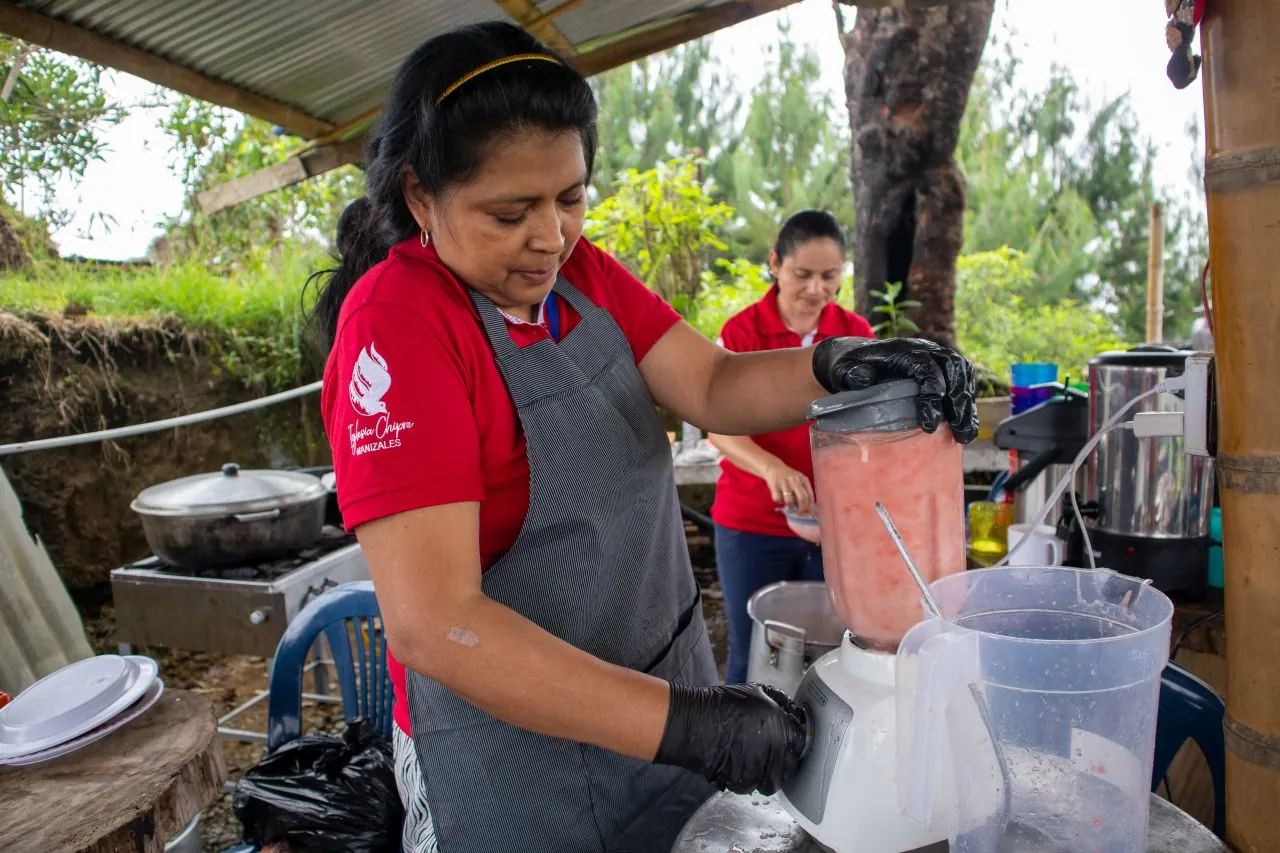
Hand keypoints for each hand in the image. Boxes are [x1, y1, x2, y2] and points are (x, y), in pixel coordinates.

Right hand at [653, 683, 809, 794]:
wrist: (693, 724)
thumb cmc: (722, 706)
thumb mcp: (758, 691)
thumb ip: (781, 702)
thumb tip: (792, 711)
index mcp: (782, 731)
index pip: (802, 744)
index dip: (795, 740)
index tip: (789, 739)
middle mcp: (774, 754)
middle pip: (790, 768)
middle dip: (784, 760)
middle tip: (772, 750)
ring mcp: (757, 772)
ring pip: (772, 782)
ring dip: (766, 773)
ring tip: (754, 758)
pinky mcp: (740, 783)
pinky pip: (752, 786)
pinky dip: (748, 778)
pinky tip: (739, 763)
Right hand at [761, 461, 813, 513]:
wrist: (773, 467)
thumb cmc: (788, 477)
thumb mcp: (799, 480)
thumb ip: (804, 491)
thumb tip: (807, 509)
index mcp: (803, 479)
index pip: (810, 495)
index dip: (810, 507)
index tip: (808, 514)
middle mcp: (795, 480)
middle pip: (802, 498)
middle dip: (801, 509)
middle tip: (799, 514)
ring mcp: (784, 482)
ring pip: (789, 501)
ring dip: (789, 506)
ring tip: (788, 505)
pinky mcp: (774, 485)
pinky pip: (778, 499)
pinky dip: (779, 502)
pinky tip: (780, 498)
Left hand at [812, 337, 979, 443]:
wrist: (855, 356)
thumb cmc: (849, 367)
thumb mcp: (842, 369)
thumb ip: (850, 374)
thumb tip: (863, 380)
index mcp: (901, 349)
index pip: (926, 368)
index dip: (931, 395)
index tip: (928, 425)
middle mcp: (922, 348)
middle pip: (952, 368)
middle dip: (958, 401)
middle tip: (958, 432)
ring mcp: (933, 355)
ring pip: (961, 373)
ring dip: (966, 403)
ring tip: (965, 434)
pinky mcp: (939, 367)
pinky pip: (961, 380)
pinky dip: (966, 401)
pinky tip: (965, 425)